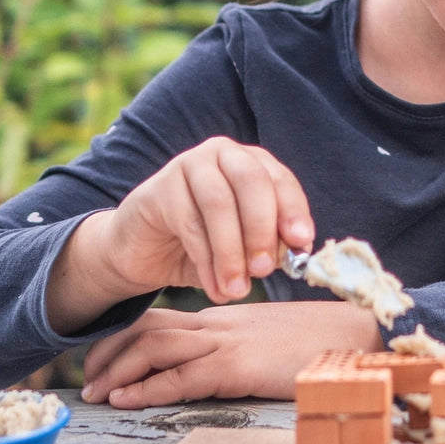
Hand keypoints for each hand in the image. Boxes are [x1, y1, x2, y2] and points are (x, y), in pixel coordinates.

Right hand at [47, 138, 314, 333]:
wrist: (144, 251)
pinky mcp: (159, 188)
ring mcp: (189, 165)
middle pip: (252, 182)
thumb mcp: (243, 246)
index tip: (300, 242)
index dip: (293, 210)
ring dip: (232, 252)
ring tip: (237, 289)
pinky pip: (189, 223)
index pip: (280, 179)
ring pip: (219, 204)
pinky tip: (213, 287)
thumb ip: (268, 244)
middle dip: (262, 228)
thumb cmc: (203, 245)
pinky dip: (206, 260)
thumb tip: (295, 252)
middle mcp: (223, 154)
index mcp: (251, 162)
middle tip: (265, 269)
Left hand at [80, 301, 384, 408]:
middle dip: (111, 351)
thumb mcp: (271, 338)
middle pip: (149, 326)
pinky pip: (182, 376)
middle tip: (88, 379)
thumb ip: (243, 343)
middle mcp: (219, 322)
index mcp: (226, 315)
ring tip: (96, 394)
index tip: (105, 356)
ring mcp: (227, 341)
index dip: (127, 335)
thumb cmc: (319, 340)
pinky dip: (148, 388)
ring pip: (156, 347)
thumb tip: (222, 362)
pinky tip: (127, 400)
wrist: (355, 333)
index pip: (163, 317)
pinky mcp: (238, 365)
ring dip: (119, 370)